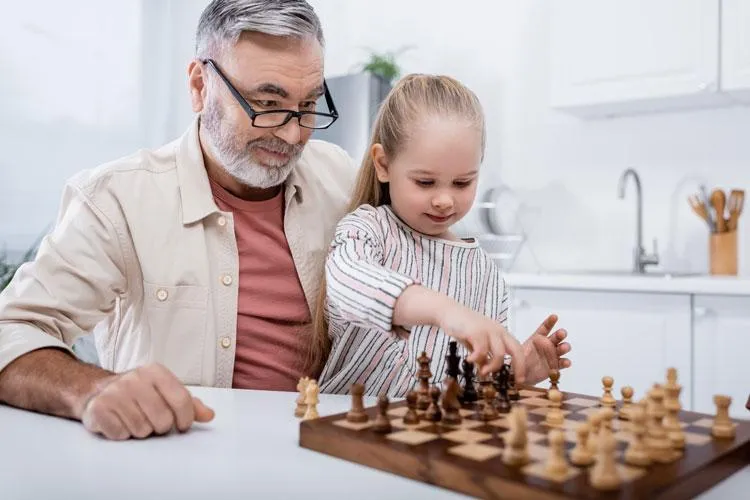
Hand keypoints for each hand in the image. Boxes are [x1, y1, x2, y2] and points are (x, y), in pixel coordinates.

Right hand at [80, 363, 214, 439]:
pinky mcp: (98, 408)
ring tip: (134, 419)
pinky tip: (119, 422)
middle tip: (153, 421)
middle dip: (160, 427)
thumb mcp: (165, 391)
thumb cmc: (139, 393)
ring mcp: (114, 393)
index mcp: (155, 372)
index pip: (182, 400)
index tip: (182, 426)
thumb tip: (210, 415)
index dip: (186, 418)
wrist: (97, 390)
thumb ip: (189, 403)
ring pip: (142, 430)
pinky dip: (122, 434)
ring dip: (141, 431)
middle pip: (163, 420)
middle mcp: (134, 379)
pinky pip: (121, 434)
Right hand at [439, 303, 524, 378]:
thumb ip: (483, 356)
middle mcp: (498, 331)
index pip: (518, 349)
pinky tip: (468, 360)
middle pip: (516, 350)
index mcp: (501, 333)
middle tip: (512, 380)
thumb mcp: (476, 343)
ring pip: (500, 354)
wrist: (448, 311)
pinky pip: (482, 351)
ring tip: (481, 372)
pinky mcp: (476, 332)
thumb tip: (486, 372)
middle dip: (518, 367)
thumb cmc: (463, 327)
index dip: (521, 364)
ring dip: (492, 367)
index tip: (519, 379)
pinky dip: (476, 359)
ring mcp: (488, 330)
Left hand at [521, 314, 570, 383]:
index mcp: (537, 338)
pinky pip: (562, 363)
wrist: (521, 375)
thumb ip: (521, 351)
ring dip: (564, 347)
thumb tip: (520, 350)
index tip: (555, 316)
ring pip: (561, 348)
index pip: (545, 328)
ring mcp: (552, 355)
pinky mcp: (555, 366)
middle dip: (560, 334)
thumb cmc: (520, 360)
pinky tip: (566, 362)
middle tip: (561, 334)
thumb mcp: (517, 353)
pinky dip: (565, 362)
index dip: (550, 322)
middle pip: (556, 337)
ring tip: (564, 347)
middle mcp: (547, 345)